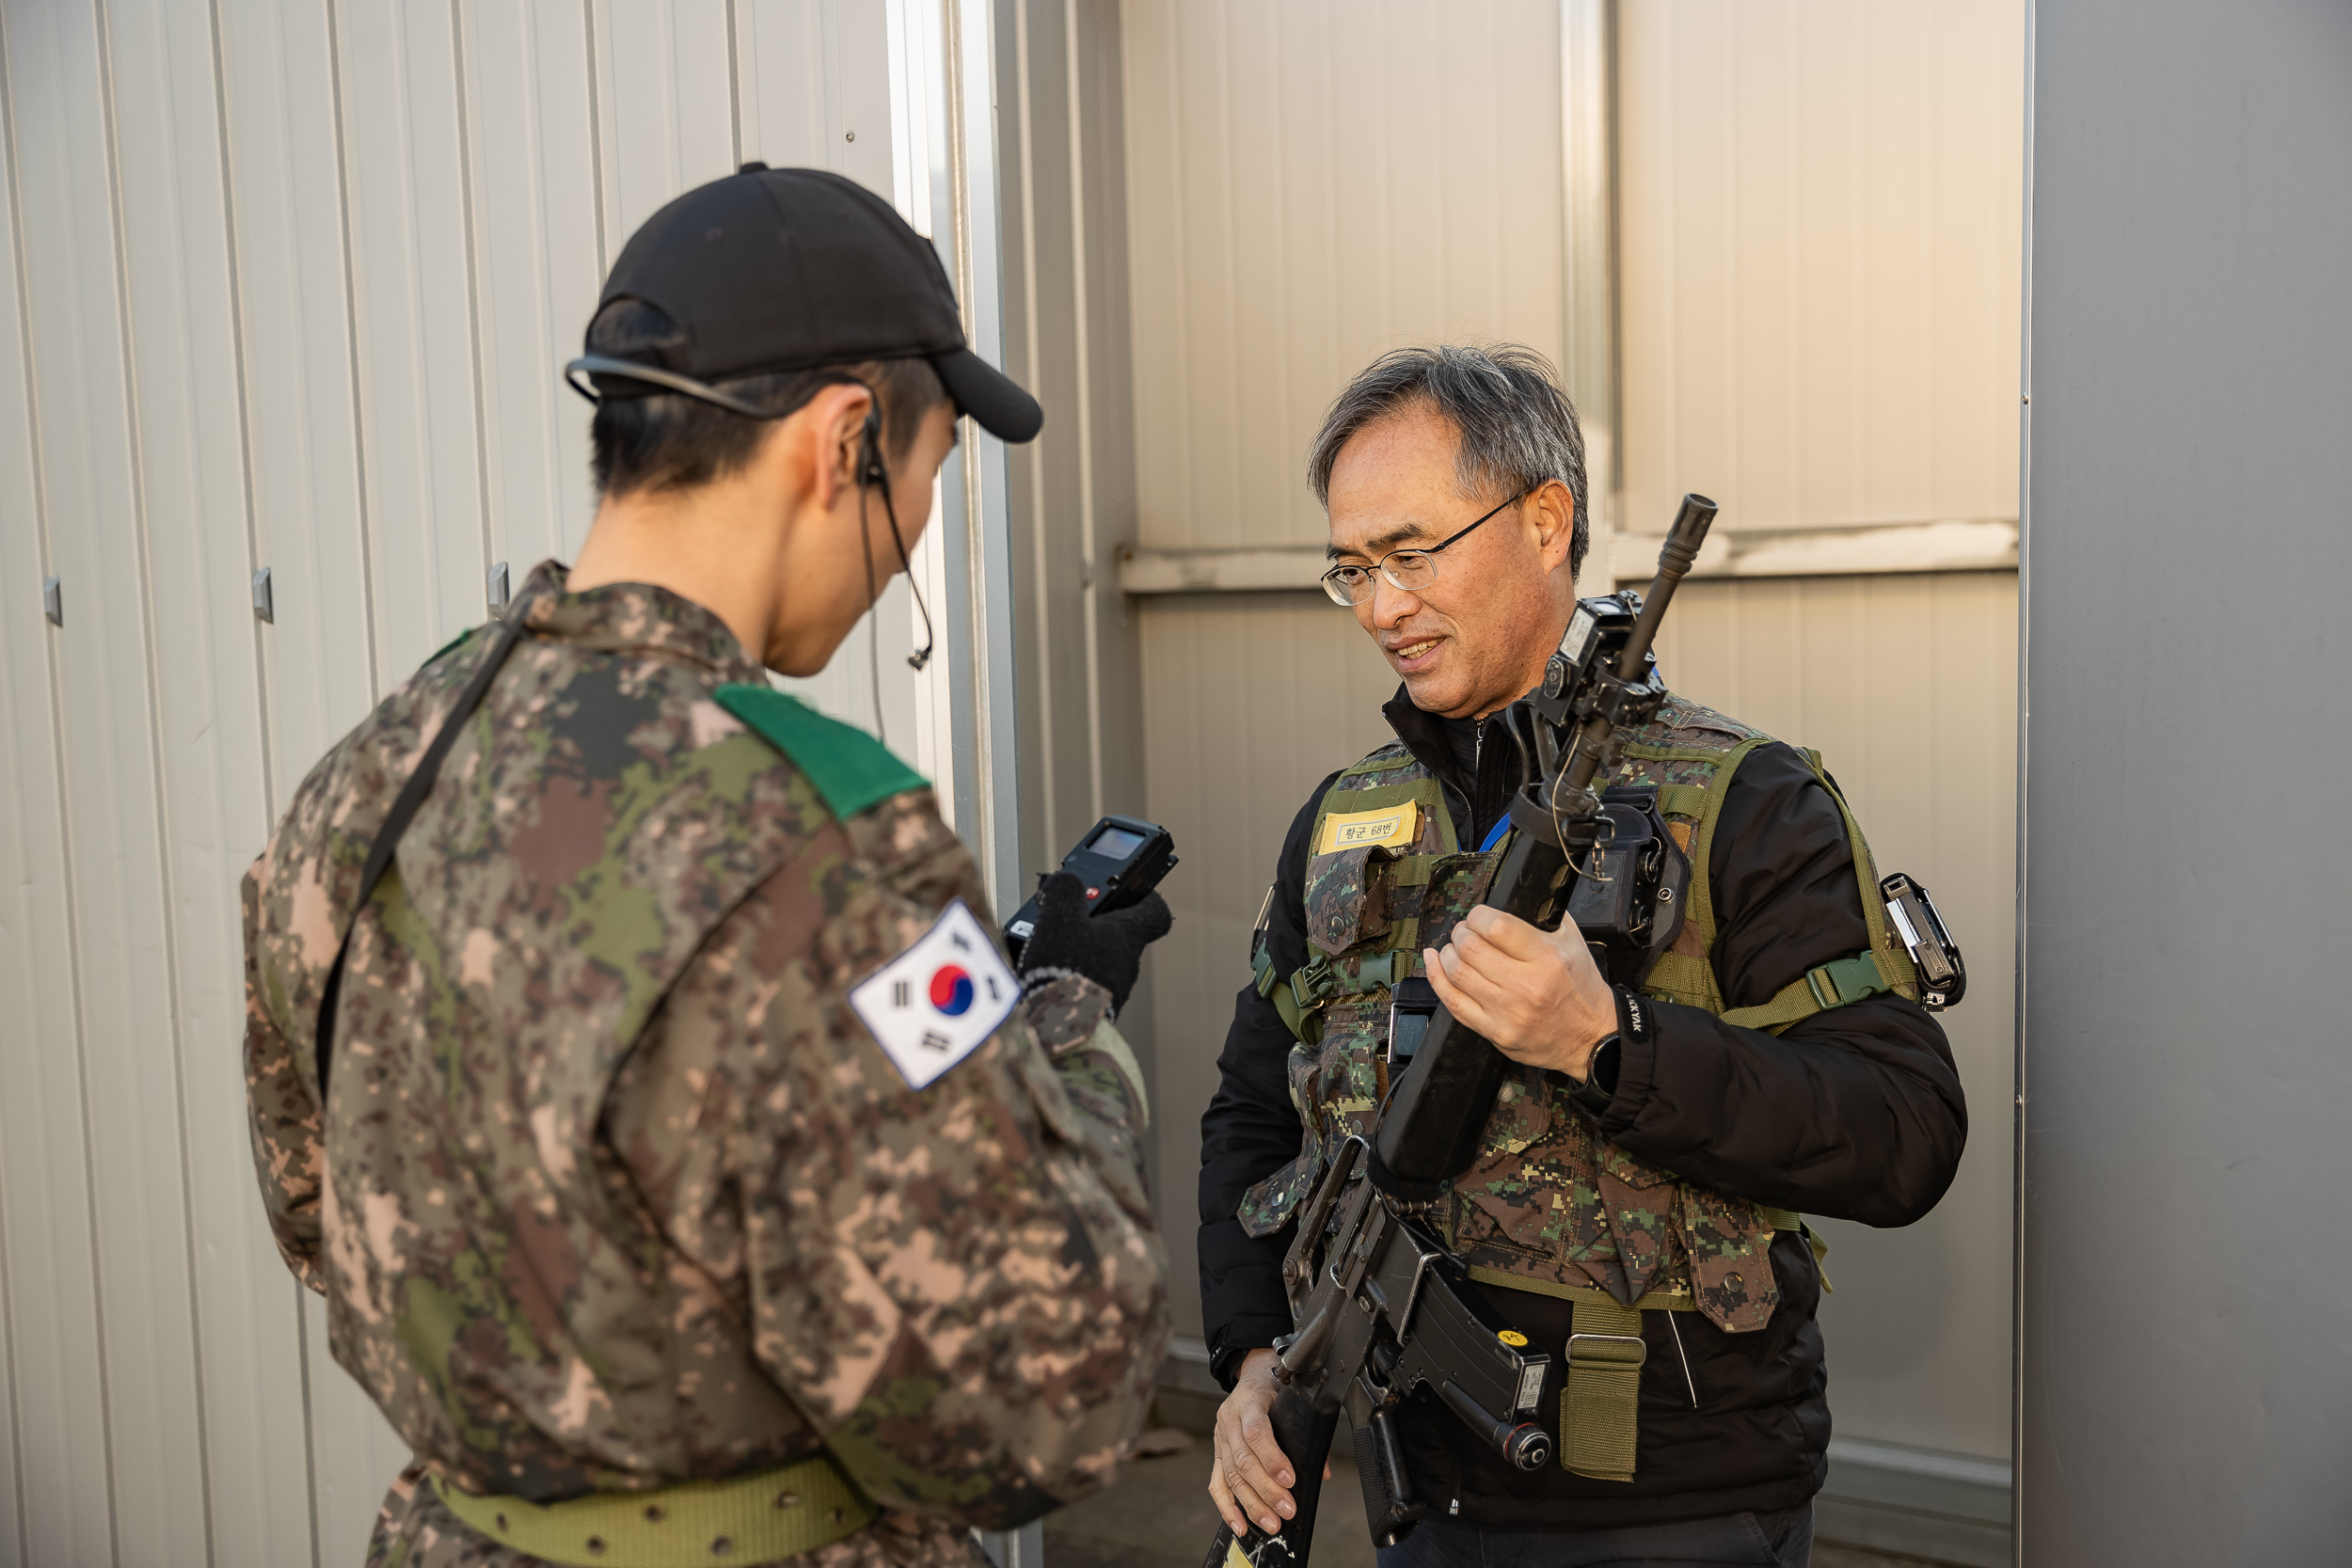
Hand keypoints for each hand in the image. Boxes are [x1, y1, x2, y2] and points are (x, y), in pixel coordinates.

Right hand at [1016, 871, 1172, 1014]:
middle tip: (1068, 916)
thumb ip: (1065, 889)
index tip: (1129, 888)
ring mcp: (1115, 989)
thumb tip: (1068, 879)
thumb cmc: (1066, 969)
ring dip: (1080, 950)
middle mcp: (1128, 962)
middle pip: (1120, 935)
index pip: (1155, 911)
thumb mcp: (1060, 917)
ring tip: (1049, 947)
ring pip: (1102, 959)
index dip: (1145, 896)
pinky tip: (1046, 973)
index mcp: (1128, 935)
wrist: (1058, 1029)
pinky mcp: (1096, 1010)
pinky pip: (1087, 984)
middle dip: (1095, 924)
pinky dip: (1070, 975)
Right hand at [1209, 1350, 1302, 1538]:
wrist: (1253, 1374)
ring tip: (1271, 1523)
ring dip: (1251, 1504)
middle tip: (1286, 1509)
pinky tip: (1240, 1524)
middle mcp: (1229, 1420)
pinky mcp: (1217, 1454)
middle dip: (1266, 1489)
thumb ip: (1307, 1434)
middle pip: (1243, 1460)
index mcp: (1250, 1401)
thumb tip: (1322, 1472)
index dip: (1272, 1457)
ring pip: (1231, 1475)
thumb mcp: (1293, 1399)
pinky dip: (1227, 1507)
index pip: (1256, 1431)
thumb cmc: (1275, 1388)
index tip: (1290, 1478)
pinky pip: (1217, 1483)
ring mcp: (1220, 1438)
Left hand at [1423, 905, 1616, 1079]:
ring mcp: (1507, 1012)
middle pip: (1470, 948)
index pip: (1497, 926)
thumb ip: (1546, 917)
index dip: (1478, 916)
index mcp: (1547, 958)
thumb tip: (1516, 894)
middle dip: (1460, 933)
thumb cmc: (1581, 989)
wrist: (1590, 1039)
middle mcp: (1526, 986)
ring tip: (1454, 948)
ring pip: (1457, 973)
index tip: (1478, 917)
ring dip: (1447, 954)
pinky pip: (1453, 1003)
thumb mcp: (1574, 944)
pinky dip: (1437, 978)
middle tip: (1464, 932)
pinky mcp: (1494, 1031)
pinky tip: (1434, 962)